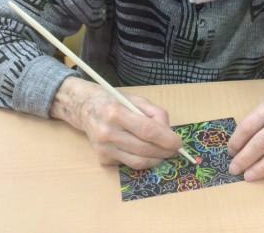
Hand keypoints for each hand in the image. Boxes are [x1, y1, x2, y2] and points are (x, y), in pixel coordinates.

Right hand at [50, 77, 182, 168]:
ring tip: (163, 152)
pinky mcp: (102, 159)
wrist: (84, 109)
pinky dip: (141, 159)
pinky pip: (129, 163)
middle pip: (144, 149)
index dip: (166, 139)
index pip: (147, 130)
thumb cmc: (113, 101)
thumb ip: (154, 113)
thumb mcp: (135, 99)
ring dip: (156, 159)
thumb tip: (170, 132)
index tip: (179, 143)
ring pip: (138, 162)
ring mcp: (103, 148)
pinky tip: (143, 150)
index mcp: (116, 112)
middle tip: (175, 150)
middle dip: (165, 151)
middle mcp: (107, 132)